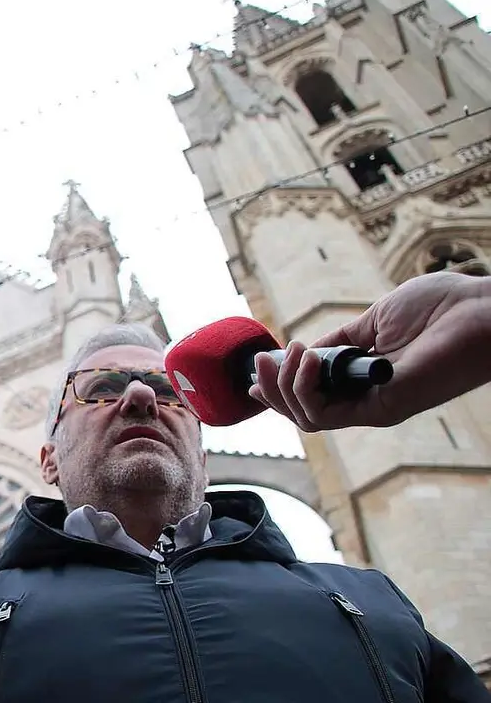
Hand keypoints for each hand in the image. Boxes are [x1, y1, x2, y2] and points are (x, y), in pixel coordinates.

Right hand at [249, 272, 490, 431]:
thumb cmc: (442, 308)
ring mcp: (374, 407)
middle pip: (301, 412)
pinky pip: (324, 415)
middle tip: (263, 361)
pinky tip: (307, 359)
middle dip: (272, 388)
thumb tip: (302, 349)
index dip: (278, 388)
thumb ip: (338, 339)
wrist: (482, 310)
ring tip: (292, 353)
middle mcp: (367, 399)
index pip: (311, 398)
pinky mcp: (382, 409)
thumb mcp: (374, 319)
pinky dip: (304, 389)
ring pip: (306, 418)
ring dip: (284, 386)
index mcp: (364, 380)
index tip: (258, 367)